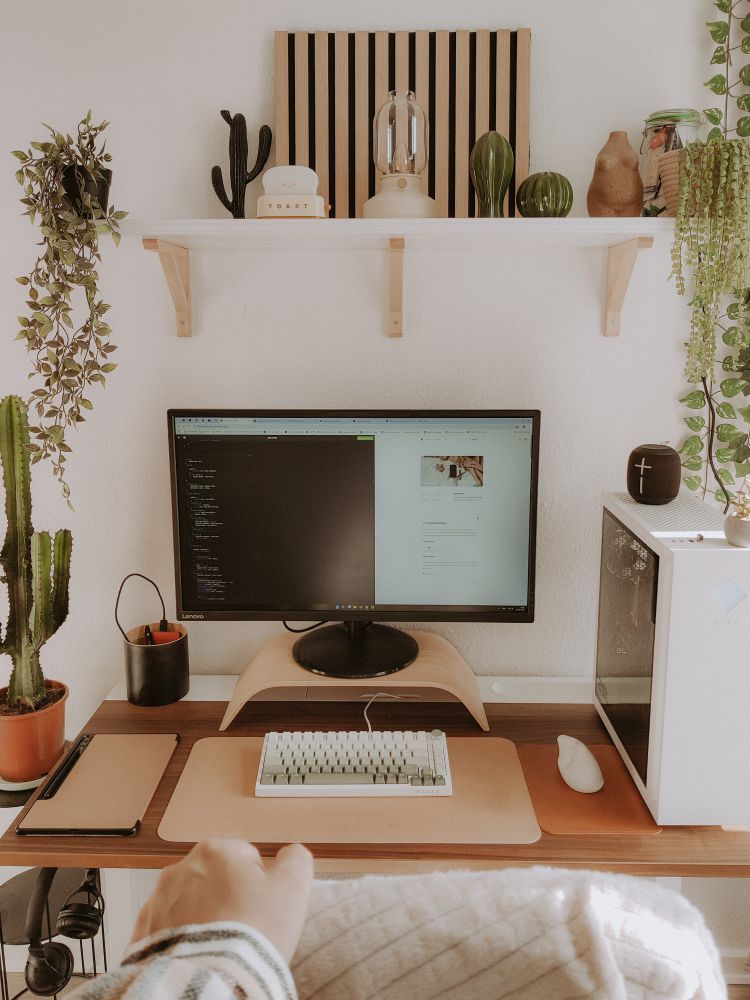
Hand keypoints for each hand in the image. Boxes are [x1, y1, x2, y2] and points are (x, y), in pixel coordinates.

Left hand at [130, 839, 313, 961]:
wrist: (213, 981)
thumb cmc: (252, 932)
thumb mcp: (293, 887)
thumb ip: (295, 859)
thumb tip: (292, 855)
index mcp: (215, 850)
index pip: (246, 857)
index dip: (260, 883)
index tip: (263, 906)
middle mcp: (181, 869)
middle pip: (215, 879)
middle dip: (228, 898)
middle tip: (245, 927)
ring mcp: (158, 902)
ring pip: (190, 903)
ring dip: (204, 918)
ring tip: (222, 944)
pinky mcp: (144, 934)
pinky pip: (168, 930)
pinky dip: (182, 940)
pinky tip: (200, 954)